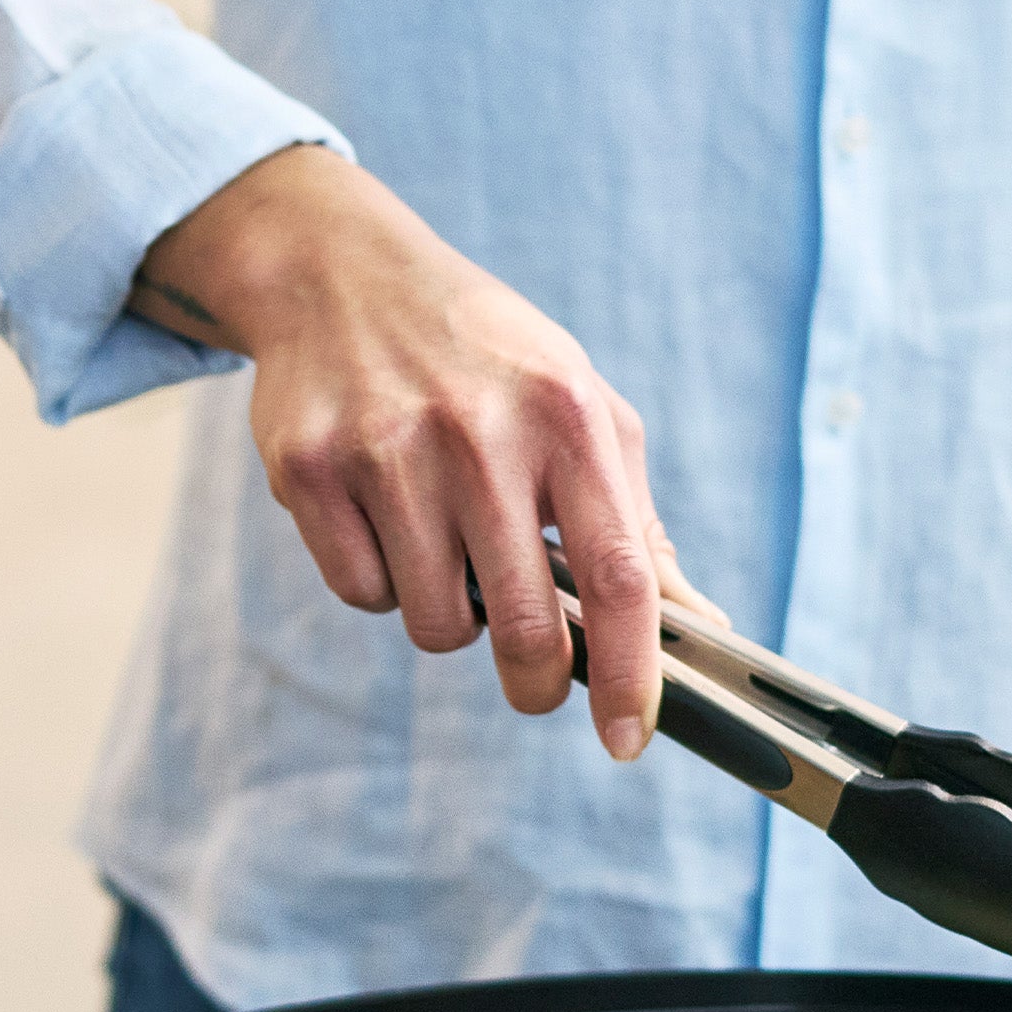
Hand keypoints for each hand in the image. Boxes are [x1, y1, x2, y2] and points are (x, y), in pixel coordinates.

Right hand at [129, 147, 723, 758]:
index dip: (629, 675)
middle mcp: (479, 430)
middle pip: (526, 630)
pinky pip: (361, 593)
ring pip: (437, 624)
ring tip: (442, 540)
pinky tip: (380, 515)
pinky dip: (377, 580)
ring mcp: (389, 449)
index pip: (619, 577)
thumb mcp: (580, 409)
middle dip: (535, 683)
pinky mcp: (311, 468)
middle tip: (533, 681)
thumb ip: (637, 522)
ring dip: (448, 613)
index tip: (627, 739)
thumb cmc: (486, 360)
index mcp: (566, 416)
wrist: (342, 272)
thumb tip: (700, 627)